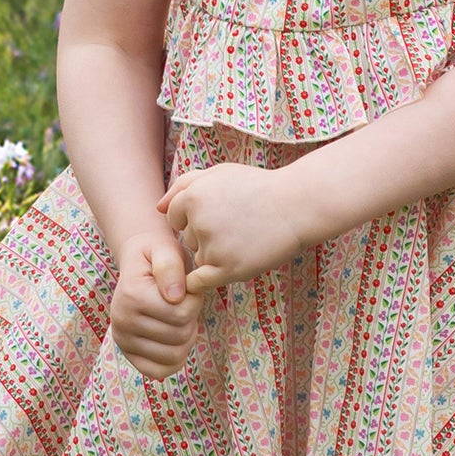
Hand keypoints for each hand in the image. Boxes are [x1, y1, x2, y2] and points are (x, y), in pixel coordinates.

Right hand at [108, 229, 205, 380]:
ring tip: (179, 316)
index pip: (181, 314)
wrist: (138, 261)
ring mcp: (122, 340)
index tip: (188, 287)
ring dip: (185, 337)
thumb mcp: (166, 249)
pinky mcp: (128, 354)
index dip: (195, 300)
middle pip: (179, 336)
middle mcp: (122, 321)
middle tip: (184, 302)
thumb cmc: (157, 255)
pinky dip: (174, 358)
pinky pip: (159, 371)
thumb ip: (170, 266)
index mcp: (132, 296)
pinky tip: (174, 337)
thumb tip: (175, 296)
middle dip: (191, 318)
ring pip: (174, 356)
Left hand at [156, 163, 304, 292]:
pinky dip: (209, 277)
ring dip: (215, 254)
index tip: (219, 213)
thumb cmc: (257, 188)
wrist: (296, 206)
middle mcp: (199, 222)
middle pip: (189, 238)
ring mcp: (213, 248)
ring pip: (199, 258)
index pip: (174, 217)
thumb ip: (184, 184)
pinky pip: (200, 282)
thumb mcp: (220, 173)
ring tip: (245, 238)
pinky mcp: (227, 270)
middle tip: (237, 224)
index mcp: (193, 196)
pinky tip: (230, 263)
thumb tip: (157, 207)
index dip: (194, 216)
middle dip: (206, 234)